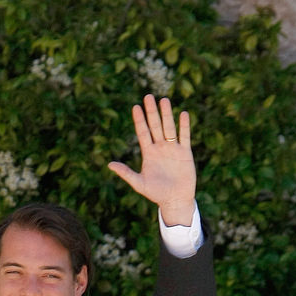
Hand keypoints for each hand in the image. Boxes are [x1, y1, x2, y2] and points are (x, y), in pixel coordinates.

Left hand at [107, 94, 195, 226]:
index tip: (135, 107)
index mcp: (148, 153)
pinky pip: (185, 136)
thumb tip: (109, 165)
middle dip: (151, 112)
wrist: (175, 200)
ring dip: (166, 114)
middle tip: (148, 96)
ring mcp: (173, 149)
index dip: (139, 120)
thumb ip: (125, 173)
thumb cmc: (156, 194)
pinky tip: (183, 114)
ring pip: (169, 127)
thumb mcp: (139, 183)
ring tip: (164, 100)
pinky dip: (184, 126)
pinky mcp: (185, 152)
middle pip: (155, 126)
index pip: (142, 133)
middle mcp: (160, 148)